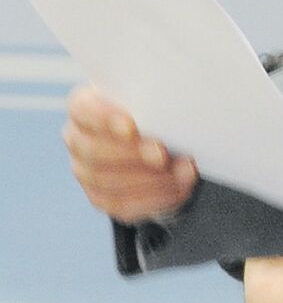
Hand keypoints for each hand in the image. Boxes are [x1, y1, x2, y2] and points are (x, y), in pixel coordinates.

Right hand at [63, 85, 198, 223]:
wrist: (166, 143)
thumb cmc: (158, 111)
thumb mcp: (159, 99)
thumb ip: (158, 99)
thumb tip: (176, 103)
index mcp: (86, 106)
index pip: (83, 109)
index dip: (103, 118)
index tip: (131, 125)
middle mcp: (78, 138)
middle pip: (92, 149)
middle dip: (132, 154)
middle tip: (162, 154)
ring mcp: (86, 171)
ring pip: (106, 180)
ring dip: (150, 178)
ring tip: (183, 170)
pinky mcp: (101, 197)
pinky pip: (121, 204)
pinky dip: (154, 197)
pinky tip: (179, 187)